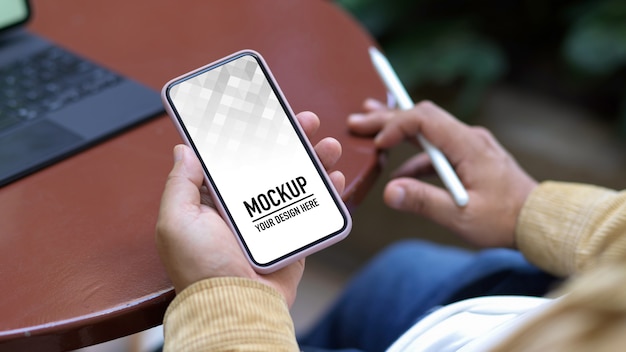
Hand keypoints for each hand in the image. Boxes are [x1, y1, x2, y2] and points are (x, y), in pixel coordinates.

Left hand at [155, 111, 344, 305]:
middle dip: (289, 139)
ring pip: (296, 181)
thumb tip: (183, 150)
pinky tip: (333, 176)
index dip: (249, 134)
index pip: (234, 158)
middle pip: (271, 163)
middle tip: (303, 120)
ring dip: (313, 158)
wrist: (236, 307)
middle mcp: (245, 207)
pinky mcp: (293, 236)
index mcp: (217, 201)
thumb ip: (180, 184)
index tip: (262, 114)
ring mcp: (272, 221)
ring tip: (326, 143)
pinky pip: (313, 208)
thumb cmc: (202, 270)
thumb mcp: (176, 222)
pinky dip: (327, 192)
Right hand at [348, 99, 535, 247]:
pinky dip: (415, 154)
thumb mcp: (461, 217)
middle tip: (358, 119)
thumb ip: (424, 201)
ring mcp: (470, 145)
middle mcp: (469, 137)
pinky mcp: (470, 156)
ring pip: (428, 129)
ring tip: (370, 133)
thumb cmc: (505, 220)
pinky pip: (437, 148)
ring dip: (398, 132)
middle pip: (422, 117)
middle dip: (387, 118)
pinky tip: (400, 171)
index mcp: (467, 145)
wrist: (540, 221)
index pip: (424, 119)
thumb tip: (389, 191)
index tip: (376, 143)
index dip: (396, 126)